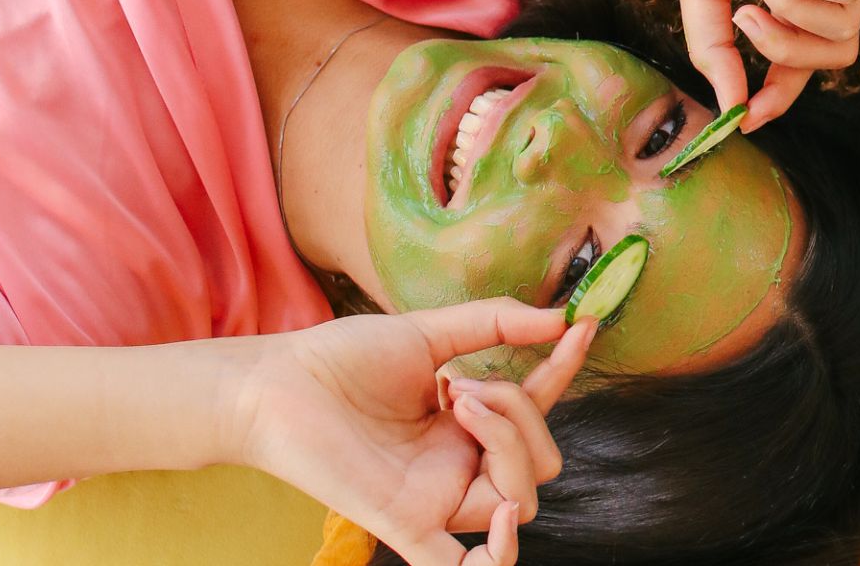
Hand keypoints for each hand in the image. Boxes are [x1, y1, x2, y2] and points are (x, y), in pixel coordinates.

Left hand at [228, 300, 595, 565]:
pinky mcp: (406, 525)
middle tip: (462, 384)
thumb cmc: (342, 360)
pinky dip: (495, 559)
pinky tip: (501, 519)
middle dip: (520, 413)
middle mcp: (460, 466)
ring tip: (455, 402)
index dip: (564, 374)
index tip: (582, 326)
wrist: (276, 384)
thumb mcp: (428, 331)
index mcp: (467, 425)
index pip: (539, 411)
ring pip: (520, 498)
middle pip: (541, 462)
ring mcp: (437, 498)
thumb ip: (494, 323)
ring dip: (507, 441)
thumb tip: (560, 317)